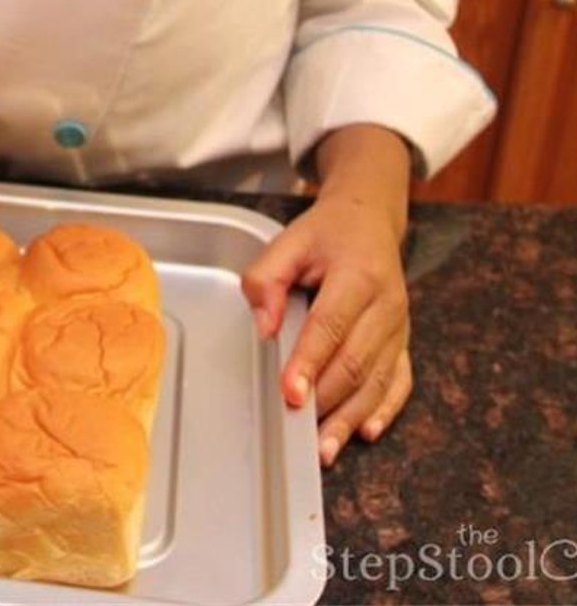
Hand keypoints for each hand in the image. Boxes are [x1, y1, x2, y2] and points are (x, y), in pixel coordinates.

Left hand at [240, 125, 412, 465]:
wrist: (369, 221)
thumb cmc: (325, 234)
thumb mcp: (288, 241)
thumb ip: (266, 278)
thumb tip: (265, 328)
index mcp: (357, 276)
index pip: (330, 326)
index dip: (309, 361)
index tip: (290, 392)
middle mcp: (387, 305)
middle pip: (357, 361)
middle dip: (329, 400)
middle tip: (301, 428)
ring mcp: (400, 327)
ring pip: (378, 380)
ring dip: (352, 417)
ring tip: (326, 449)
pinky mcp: (404, 341)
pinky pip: (400, 381)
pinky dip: (386, 410)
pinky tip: (367, 432)